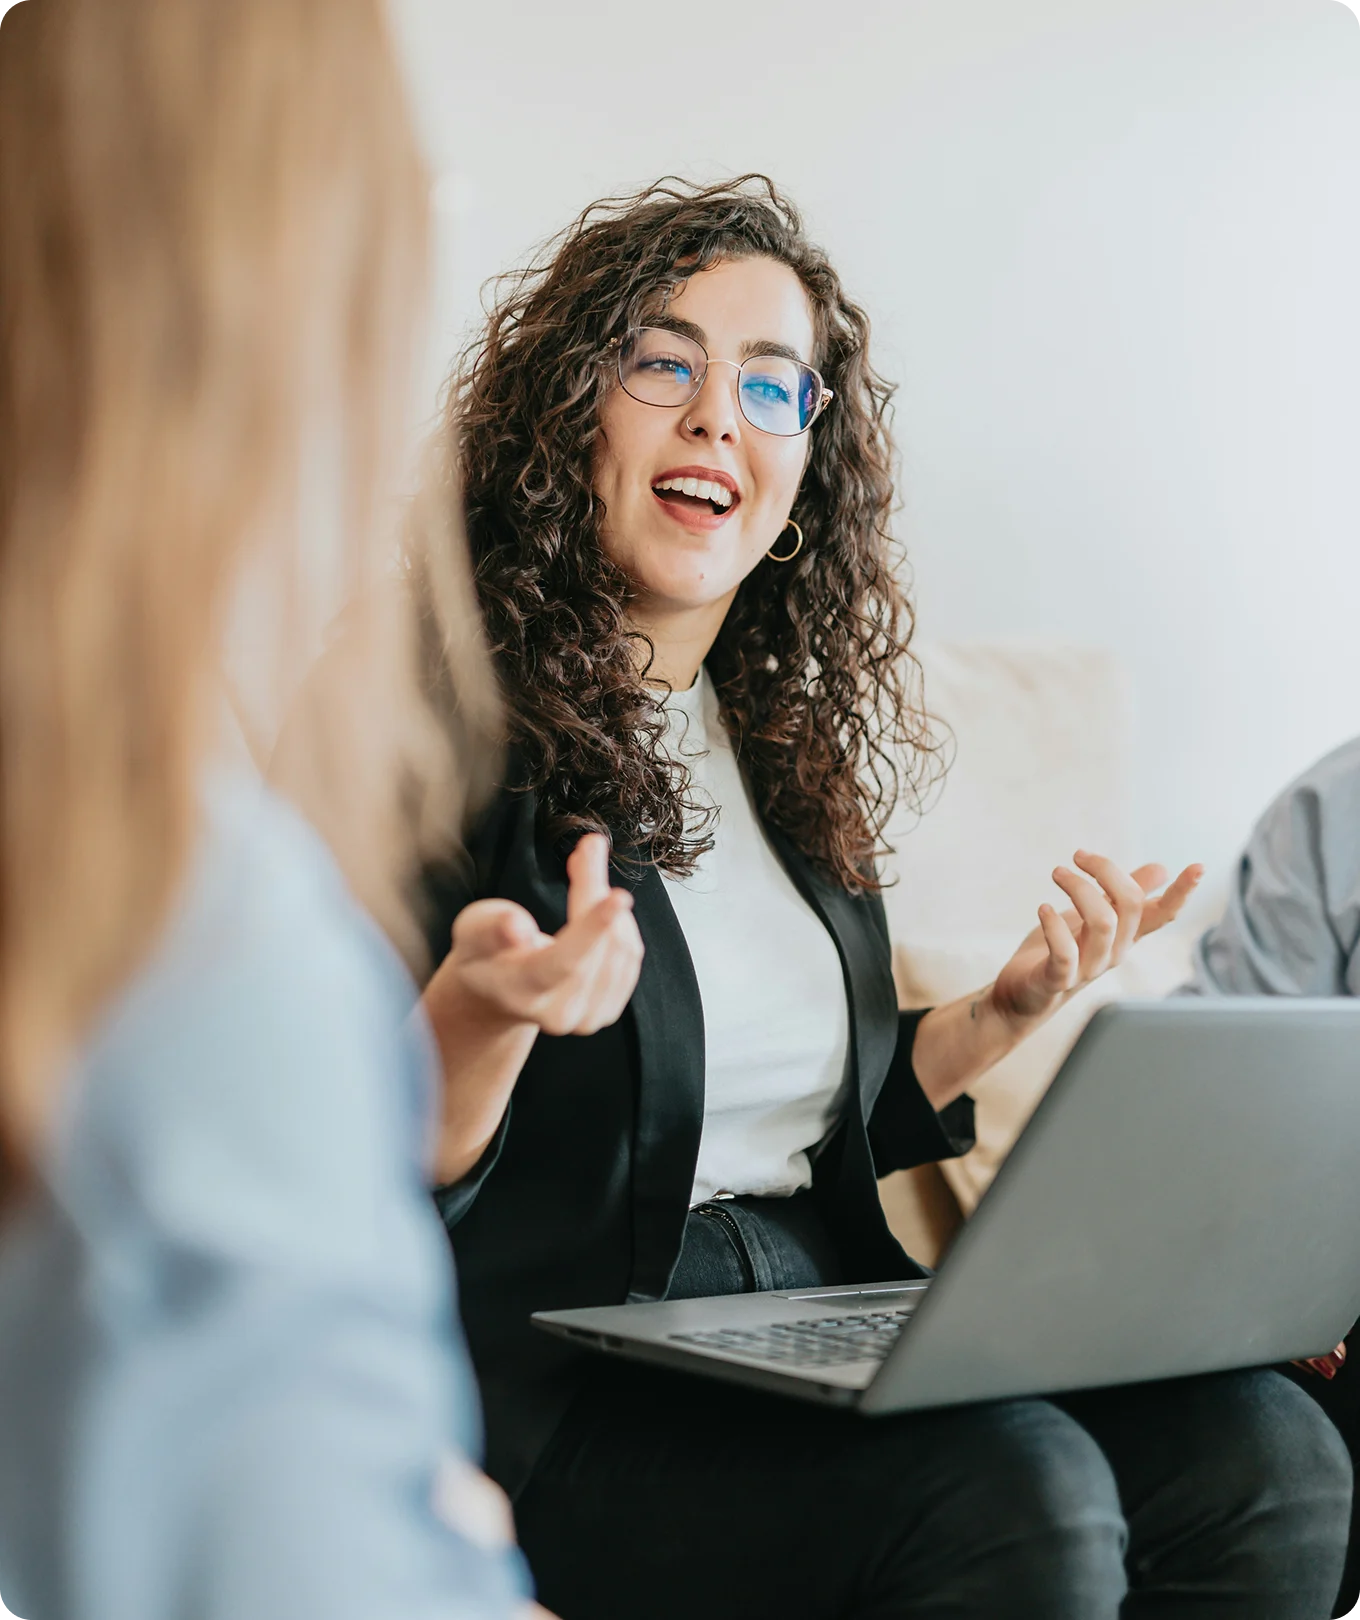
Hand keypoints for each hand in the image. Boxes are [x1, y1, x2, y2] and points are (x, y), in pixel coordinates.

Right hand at [433, 833, 642, 1038]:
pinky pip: (630, 956)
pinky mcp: (608, 1010)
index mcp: (521, 992)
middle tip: (588, 847)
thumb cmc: (484, 952)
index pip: (563, 961)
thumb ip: (491, 926)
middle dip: (596, 889)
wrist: (499, 993)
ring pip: (622, 948)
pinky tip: (597, 912)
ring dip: (609, 904)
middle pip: (598, 945)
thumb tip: (517, 928)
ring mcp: (586, 1017)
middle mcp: (558, 1013)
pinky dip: (619, 923)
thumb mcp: (472, 931)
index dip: (592, 927)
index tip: (620, 896)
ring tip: (584, 879)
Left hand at [990, 850, 1202, 1031]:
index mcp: (1125, 936)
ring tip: (1058, 873)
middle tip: (1078, 855)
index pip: (1163, 915)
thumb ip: (1124, 896)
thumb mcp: (1093, 917)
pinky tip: (1043, 908)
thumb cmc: (1060, 953)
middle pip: (1131, 907)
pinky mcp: (1058, 979)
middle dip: (1107, 870)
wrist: (1022, 996)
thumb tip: (1161, 869)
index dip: (1181, 893)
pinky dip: (1053, 925)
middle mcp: (1114, 953)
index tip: (1198, 866)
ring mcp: (1088, 969)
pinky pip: (1065, 952)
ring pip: (1103, 923)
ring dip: (1079, 888)